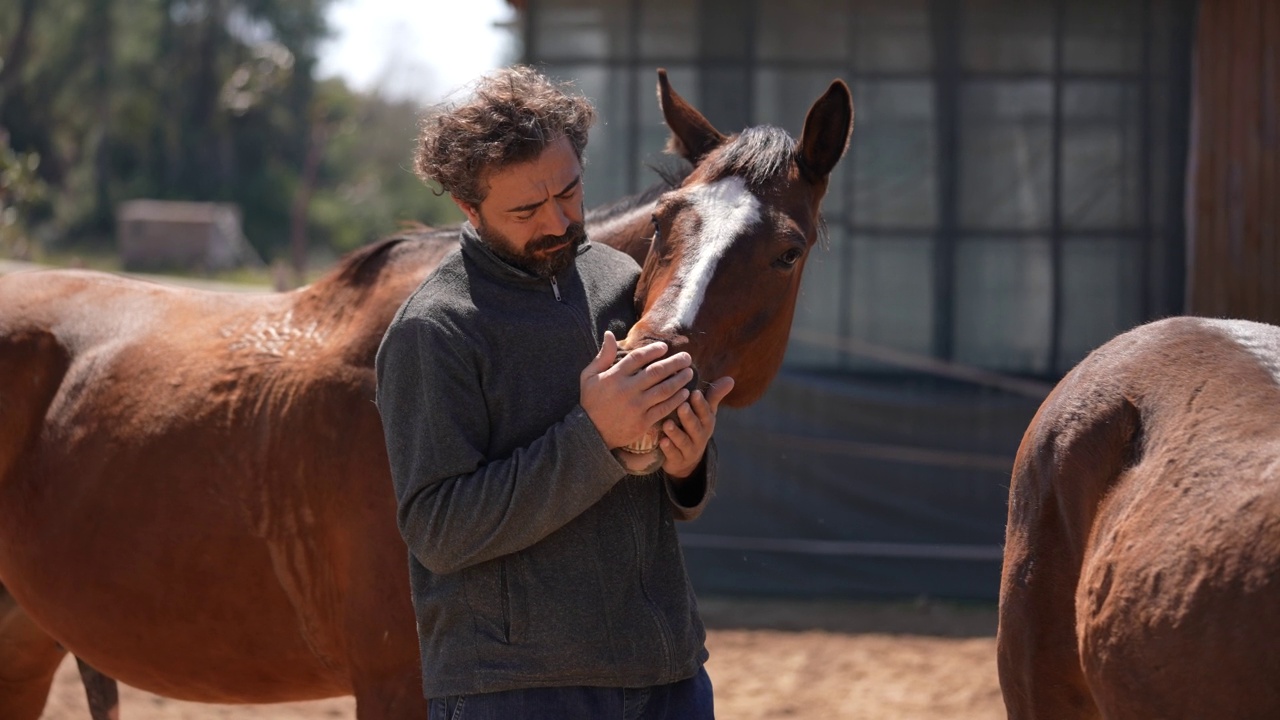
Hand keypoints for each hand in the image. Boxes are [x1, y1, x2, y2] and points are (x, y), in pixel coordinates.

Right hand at [580, 331, 693, 449]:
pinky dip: (676, 400)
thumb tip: (609, 334)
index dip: (653, 350)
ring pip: (664, 389)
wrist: (590, 433)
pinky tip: (685, 393)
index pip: (638, 357)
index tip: (665, 347)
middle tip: (687, 357)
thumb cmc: (590, 401)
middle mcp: (627, 390)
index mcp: (615, 376)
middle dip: (674, 363)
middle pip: (656, 372)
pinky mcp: (643, 422)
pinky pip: (664, 408)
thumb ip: (603, 356)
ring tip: (689, 372)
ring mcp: (636, 406)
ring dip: (680, 380)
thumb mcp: (589, 376)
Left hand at [659, 376, 733, 478]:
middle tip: (682, 406)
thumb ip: (714, 396)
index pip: (706, 413)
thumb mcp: (705, 413)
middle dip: (689, 417)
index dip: (701, 404)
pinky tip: (662, 442)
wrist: (687, 459)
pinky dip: (668, 449)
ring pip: (683, 441)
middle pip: (695, 426)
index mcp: (706, 422)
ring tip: (667, 424)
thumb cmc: (695, 427)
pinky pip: (673, 455)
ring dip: (676, 433)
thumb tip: (730, 379)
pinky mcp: (677, 460)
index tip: (694, 393)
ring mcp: (689, 449)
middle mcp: (700, 436)